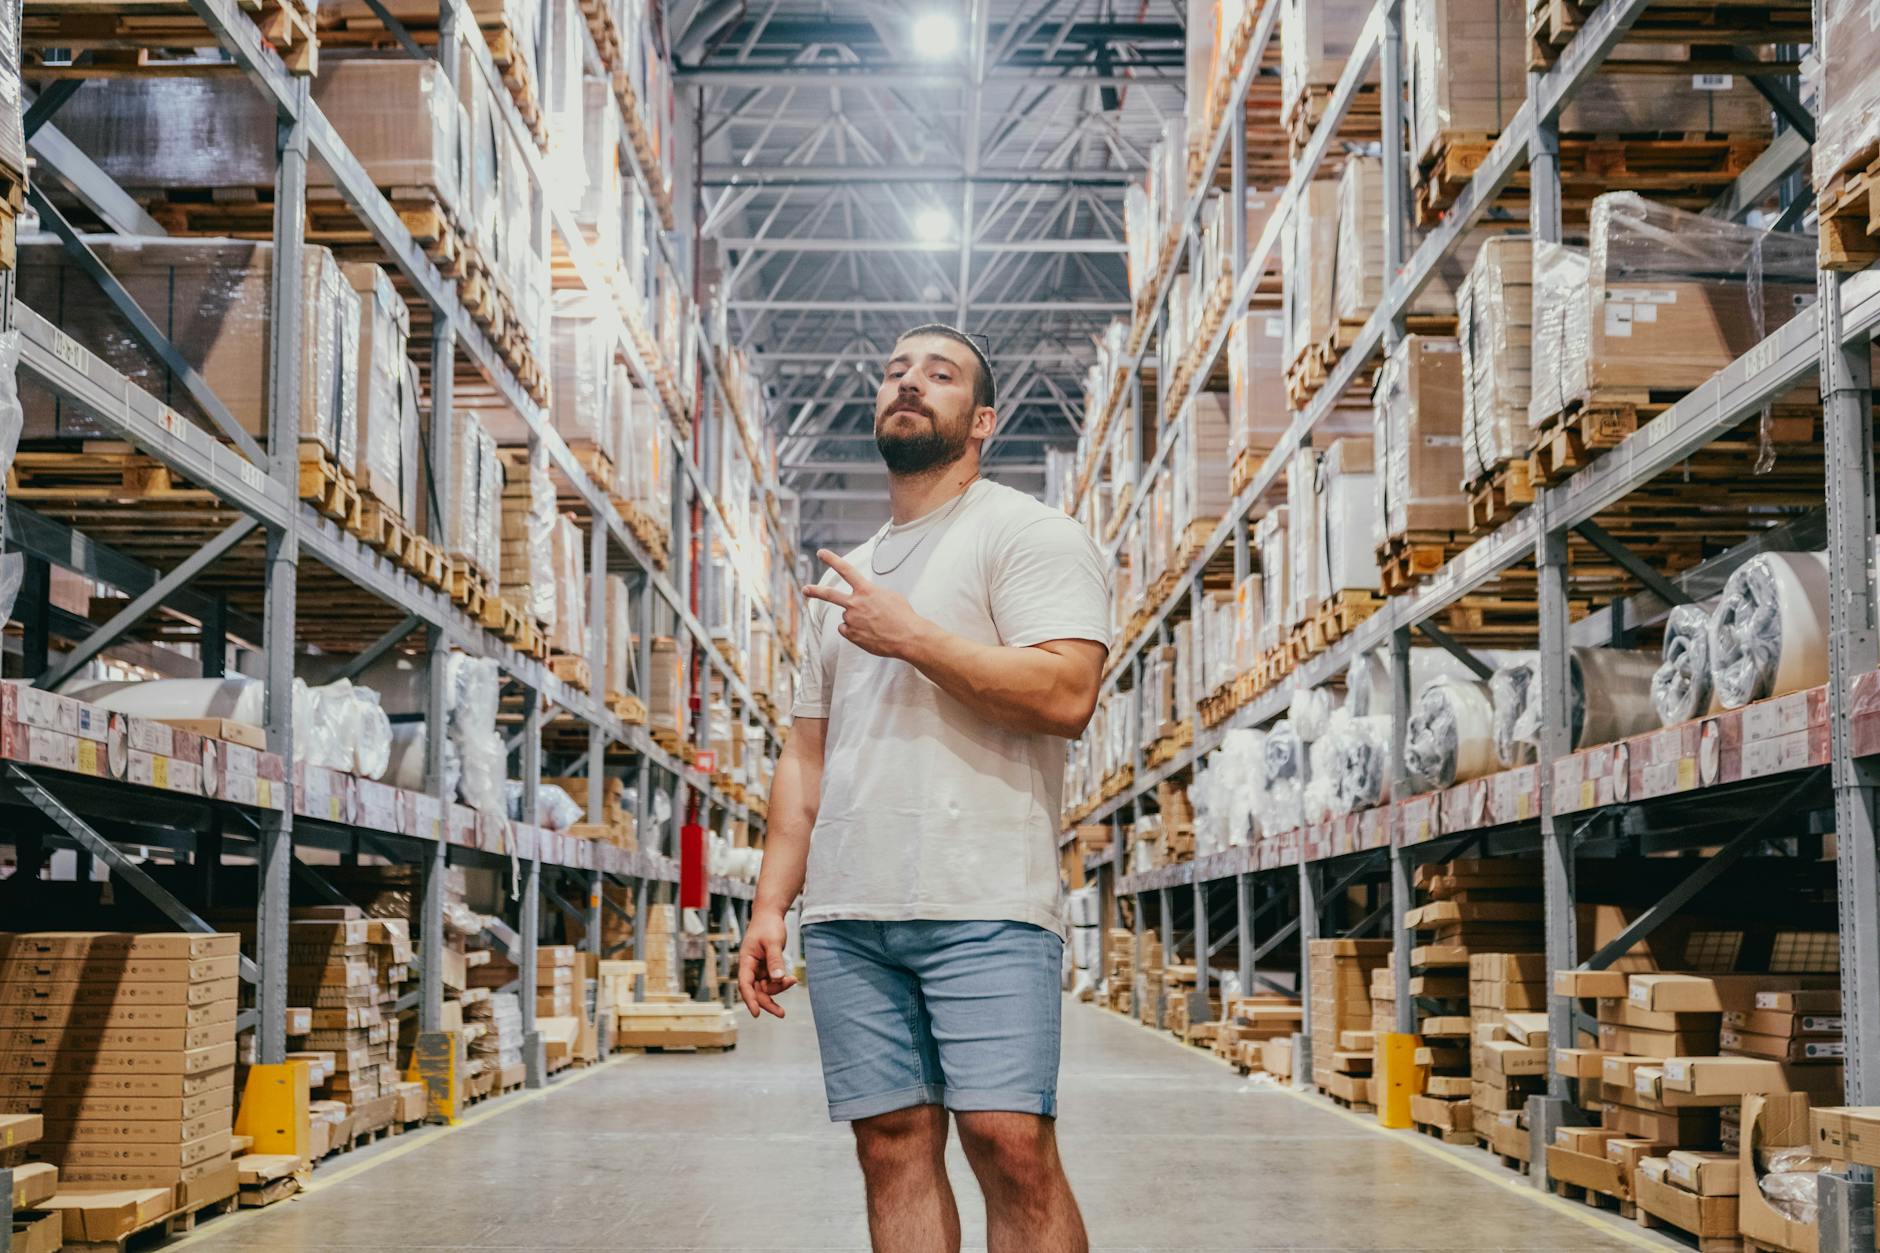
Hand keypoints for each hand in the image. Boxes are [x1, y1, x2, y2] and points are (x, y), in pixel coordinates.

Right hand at [737, 910, 796, 1018]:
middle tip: (781, 1013)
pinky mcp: (767, 967)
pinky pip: (773, 981)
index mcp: (746, 961)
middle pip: (756, 991)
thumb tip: (778, 979)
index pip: (745, 984)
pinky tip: (792, 980)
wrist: (771, 915)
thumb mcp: (773, 942)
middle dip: (768, 1002)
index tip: (756, 1013)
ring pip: (766, 987)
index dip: (750, 1000)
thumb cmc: (768, 926)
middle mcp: (750, 967)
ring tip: (793, 980)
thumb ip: (775, 961)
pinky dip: (781, 982)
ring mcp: (758, 968)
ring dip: (778, 989)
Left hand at [803, 549, 929, 659]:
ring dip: (857, 619)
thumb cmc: (903, 615)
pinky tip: (869, 634)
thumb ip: (872, 594)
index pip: (846, 570)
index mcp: (866, 590)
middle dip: (815, 591)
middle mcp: (855, 603)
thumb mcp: (890, 596)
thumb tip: (864, 599)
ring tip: (875, 625)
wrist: (907, 637)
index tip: (821, 553)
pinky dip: (855, 632)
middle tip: (805, 590)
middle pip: (829, 594)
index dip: (832, 560)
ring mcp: (851, 619)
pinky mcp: (851, 635)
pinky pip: (847, 630)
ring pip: (847, 617)